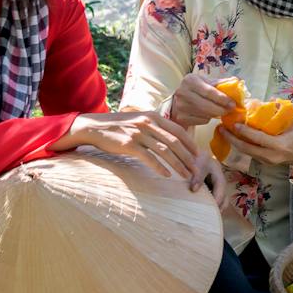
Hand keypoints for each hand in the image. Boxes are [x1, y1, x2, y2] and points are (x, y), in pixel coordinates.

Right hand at [57, 110, 222, 197]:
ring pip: (164, 151)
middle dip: (187, 157)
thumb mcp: (140, 120)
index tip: (198, 155)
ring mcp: (139, 134)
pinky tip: (166, 175)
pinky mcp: (129, 145)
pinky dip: (159, 167)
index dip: (190, 143)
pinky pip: (148, 158)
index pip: (178, 130)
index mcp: (153, 116)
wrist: (95, 127)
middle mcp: (148, 123)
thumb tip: (172, 138)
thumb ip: (155, 126)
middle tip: (195, 169)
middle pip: (174, 142)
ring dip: (177, 165)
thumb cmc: (119, 126)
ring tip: (185, 175)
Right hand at [167, 73, 240, 126]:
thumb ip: (219, 83)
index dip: (222, 98)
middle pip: (207, 105)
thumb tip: (236, 82)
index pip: (209, 91)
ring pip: (206, 114)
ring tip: (218, 109)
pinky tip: (206, 113)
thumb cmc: (195, 90)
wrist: (177, 101)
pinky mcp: (181, 118)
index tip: (232, 103)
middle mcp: (183, 92)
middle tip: (230, 109)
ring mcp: (180, 107)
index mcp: (190, 80)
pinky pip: (202, 121)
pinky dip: (208, 118)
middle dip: (222, 109)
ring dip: (216, 114)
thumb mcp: (204, 82)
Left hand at [223, 111, 292, 184]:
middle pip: (247, 149)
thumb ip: (281, 110)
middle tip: (221, 128)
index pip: (258, 139)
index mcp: (280, 145)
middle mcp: (272, 155)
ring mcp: (268, 161)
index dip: (245, 131)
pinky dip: (241, 145)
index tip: (234, 123)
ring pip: (246, 152)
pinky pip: (250, 153)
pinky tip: (234, 136)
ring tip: (224, 131)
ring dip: (234, 142)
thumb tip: (266, 99)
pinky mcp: (265, 163)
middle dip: (232, 139)